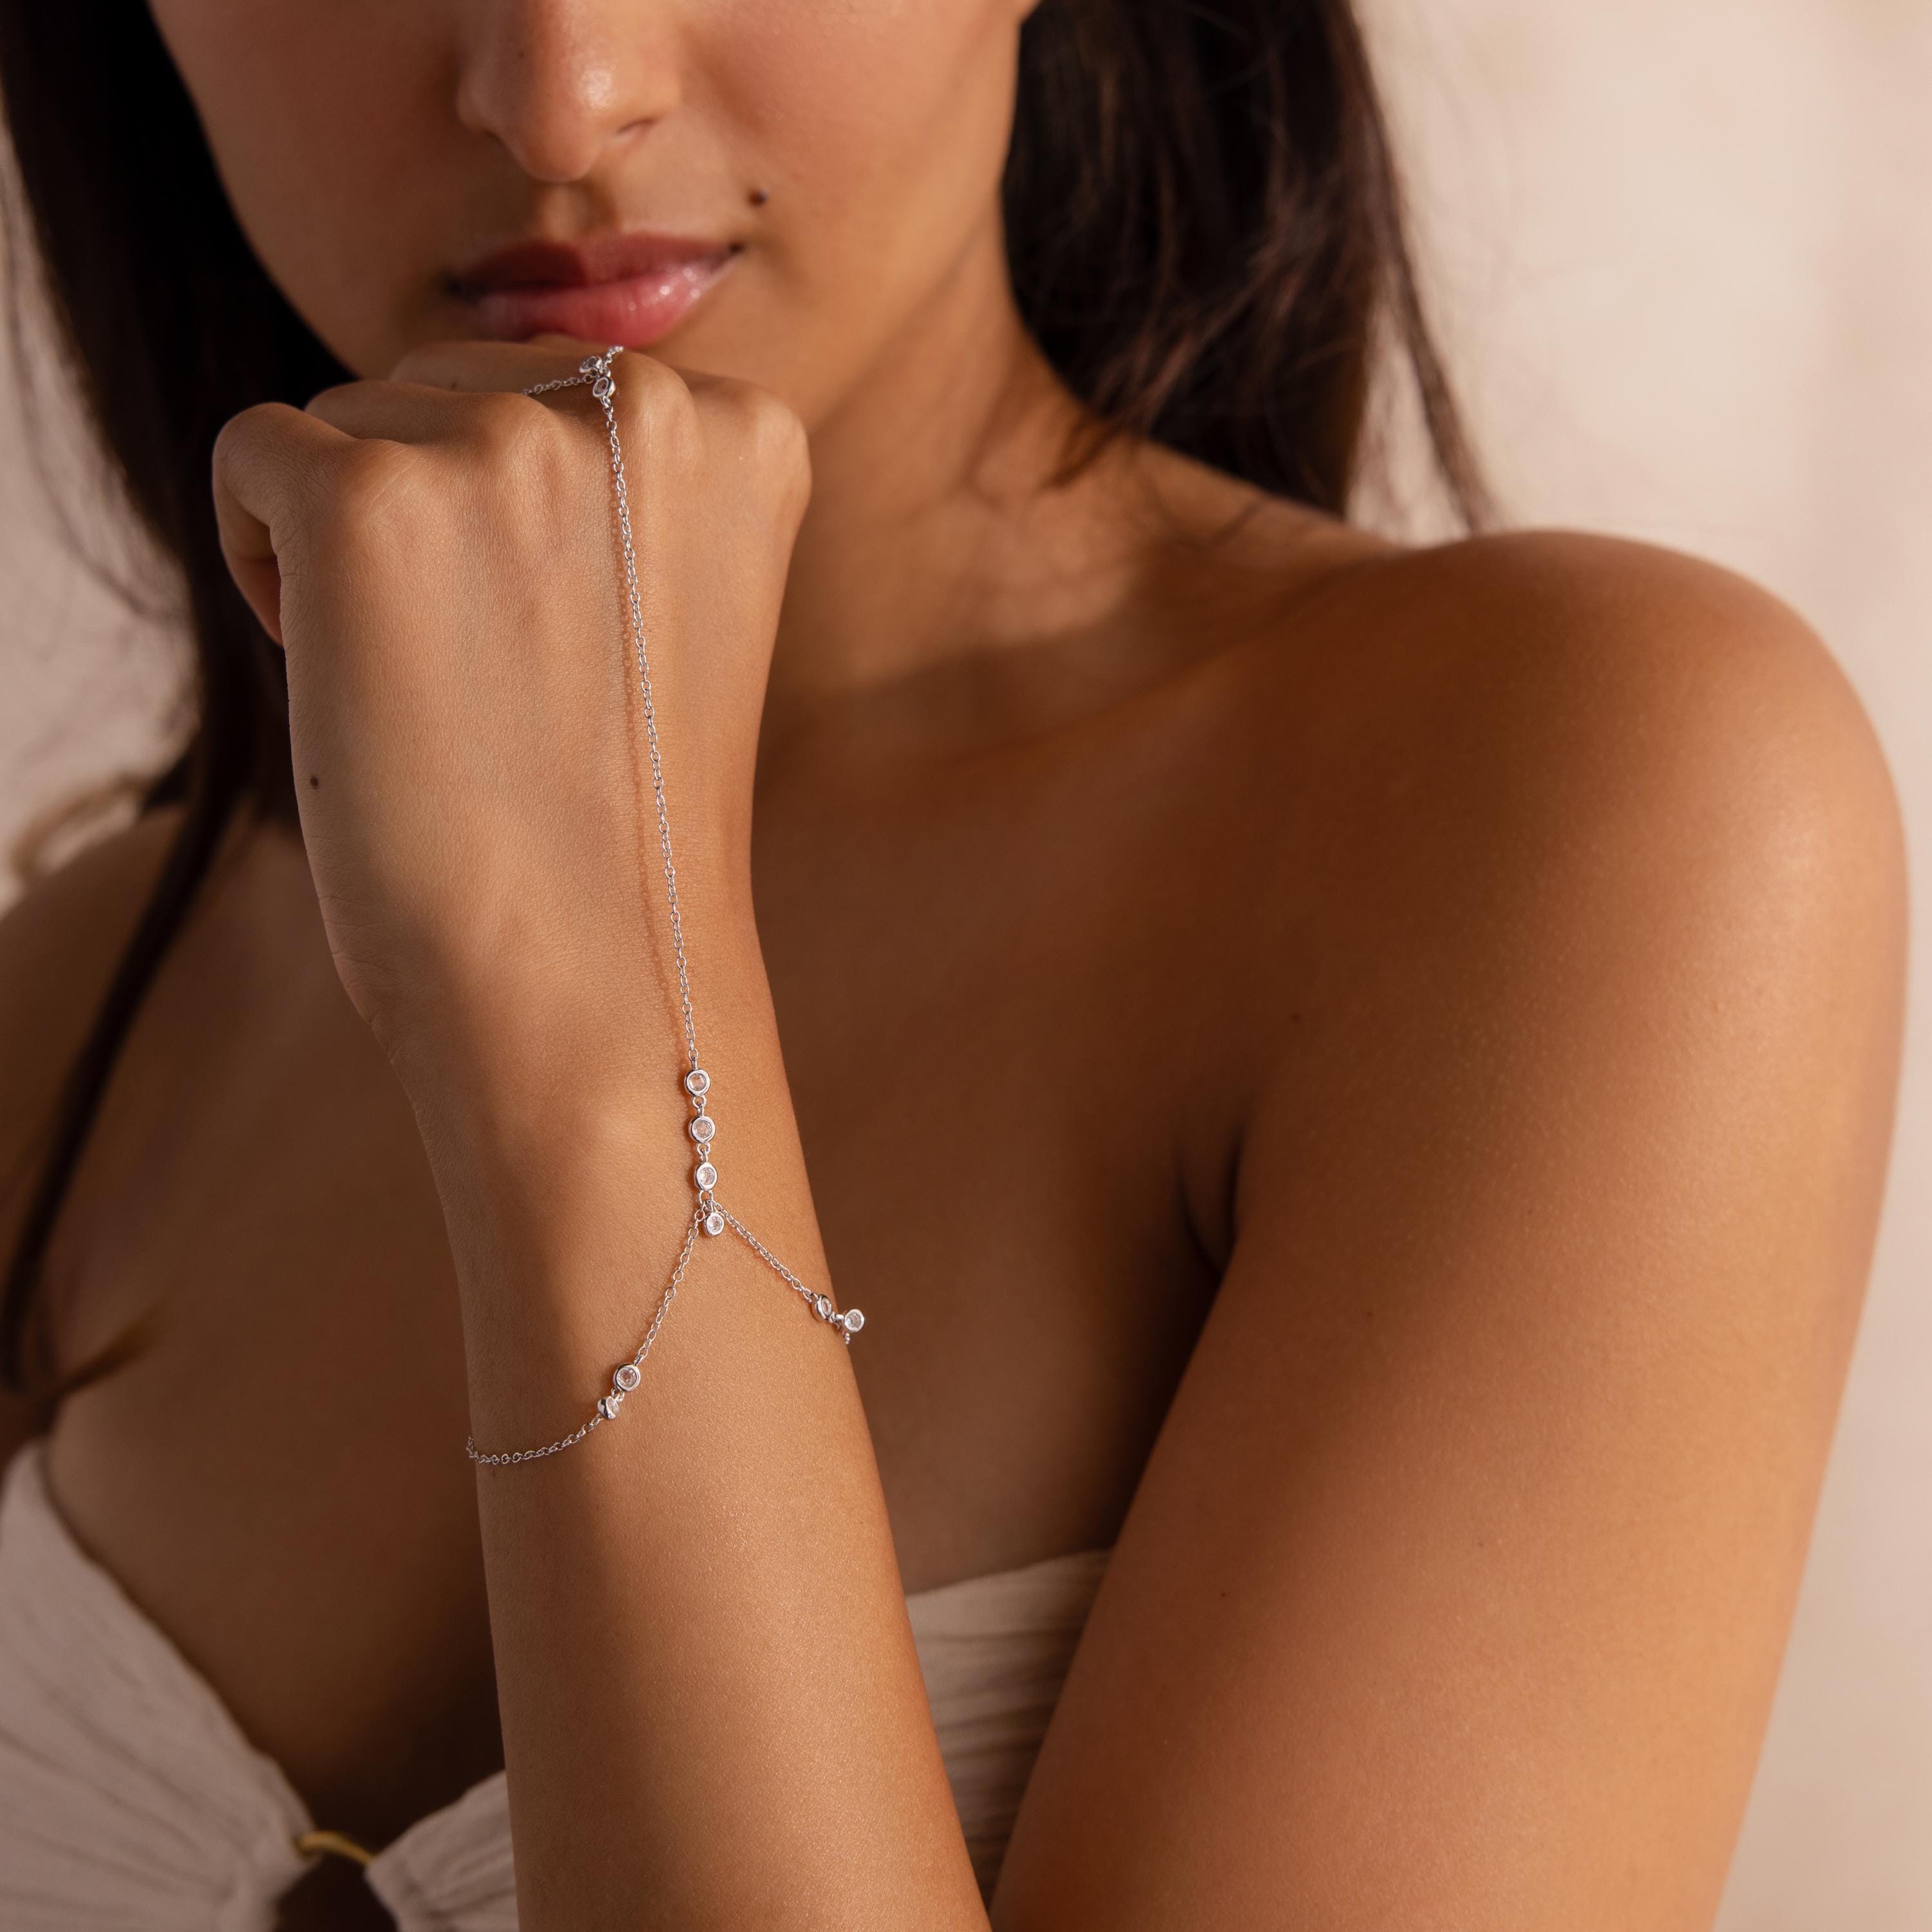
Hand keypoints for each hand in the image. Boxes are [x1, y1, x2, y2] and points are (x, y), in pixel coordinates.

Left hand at [212, 338, 809, 1118]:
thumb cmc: (628, 819)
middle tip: (486, 673)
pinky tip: (329, 661)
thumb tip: (480, 399)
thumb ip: (621, 481)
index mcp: (745, 432)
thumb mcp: (678, 602)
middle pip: (451, 385)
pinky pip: (255, 452)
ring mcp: (508, 447)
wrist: (597, 979)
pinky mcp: (368, 501)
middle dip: (435, 506)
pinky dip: (262, 554)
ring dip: (355, 538)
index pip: (565, 385)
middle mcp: (645, 406)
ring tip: (427, 683)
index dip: (525, 513)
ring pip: (355, 419)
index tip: (554, 633)